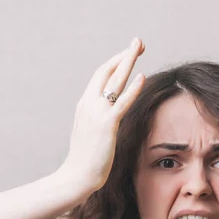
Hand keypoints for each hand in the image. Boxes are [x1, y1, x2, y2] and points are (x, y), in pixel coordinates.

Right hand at [56, 38, 145, 193]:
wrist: (76, 176)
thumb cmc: (85, 159)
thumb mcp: (91, 133)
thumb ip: (99, 120)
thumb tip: (110, 117)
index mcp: (85, 104)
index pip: (101, 76)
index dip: (116, 61)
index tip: (128, 52)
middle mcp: (89, 104)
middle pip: (108, 70)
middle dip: (124, 54)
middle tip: (138, 41)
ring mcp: (97, 113)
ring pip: (115, 81)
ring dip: (128, 61)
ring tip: (139, 47)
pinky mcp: (107, 125)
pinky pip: (122, 103)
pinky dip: (132, 89)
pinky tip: (142, 77)